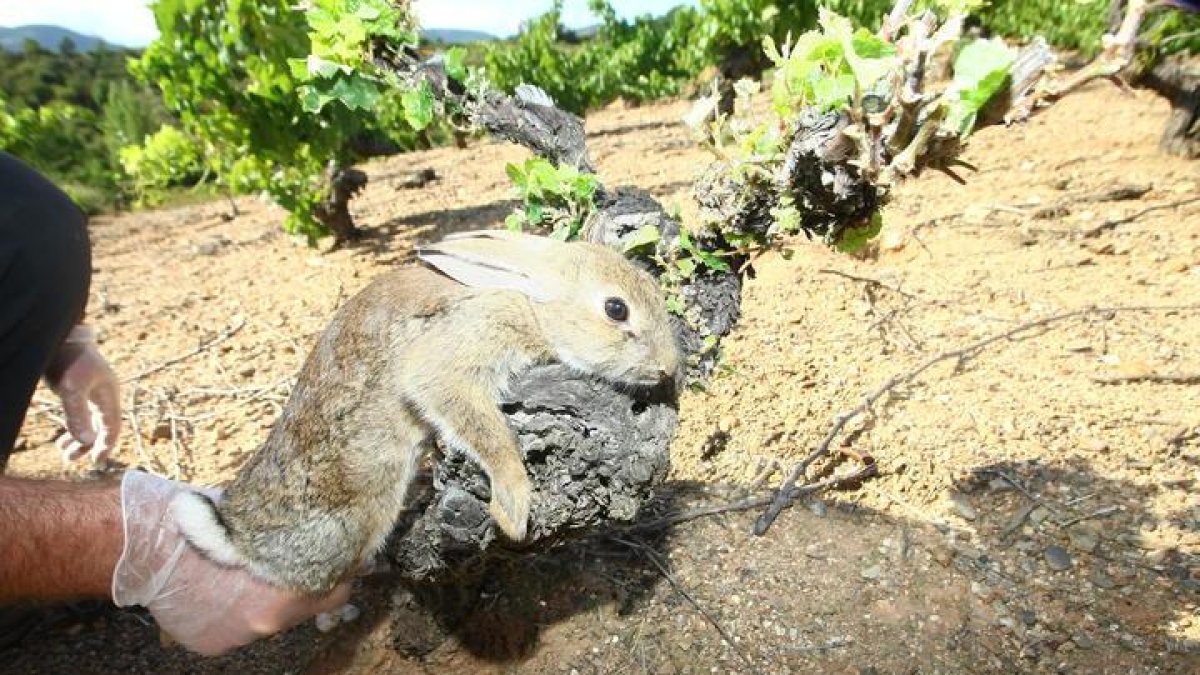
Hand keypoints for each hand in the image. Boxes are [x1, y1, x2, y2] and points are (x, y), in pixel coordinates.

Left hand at [44, 325, 120, 462]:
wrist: (58, 336)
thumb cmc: (68, 360)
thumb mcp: (71, 388)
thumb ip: (78, 415)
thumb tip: (86, 442)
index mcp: (109, 394)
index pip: (113, 426)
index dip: (106, 445)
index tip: (96, 462)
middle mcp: (104, 395)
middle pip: (101, 427)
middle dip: (88, 445)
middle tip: (70, 460)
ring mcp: (92, 392)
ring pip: (90, 423)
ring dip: (78, 439)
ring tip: (64, 453)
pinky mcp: (79, 390)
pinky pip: (81, 416)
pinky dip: (73, 428)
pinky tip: (63, 437)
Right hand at [111, 471, 350, 655]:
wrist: (149, 547)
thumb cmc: (207, 523)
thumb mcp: (265, 522)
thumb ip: (295, 540)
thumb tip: (324, 536)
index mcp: (291, 589)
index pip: (337, 593)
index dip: (338, 575)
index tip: (340, 564)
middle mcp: (269, 621)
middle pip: (299, 607)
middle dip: (295, 588)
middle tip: (278, 564)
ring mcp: (240, 636)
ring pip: (263, 620)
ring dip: (257, 603)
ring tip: (234, 575)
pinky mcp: (212, 645)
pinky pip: (232, 630)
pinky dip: (227, 615)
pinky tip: (212, 591)